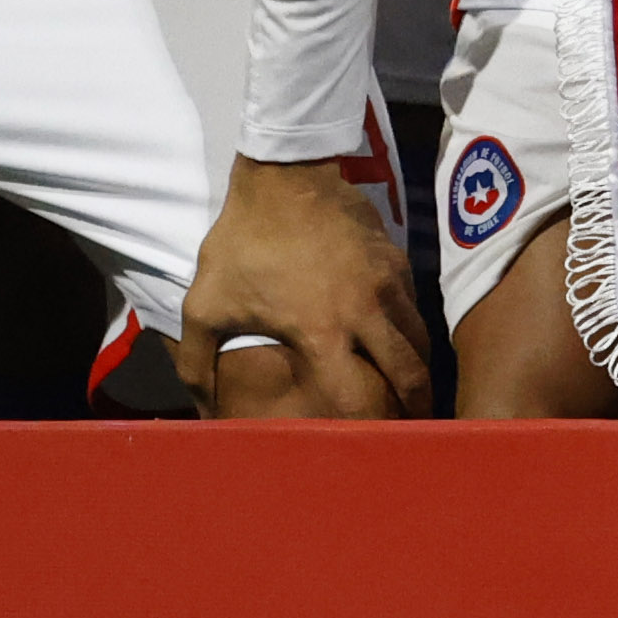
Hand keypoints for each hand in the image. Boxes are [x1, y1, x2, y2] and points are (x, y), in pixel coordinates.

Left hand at [181, 154, 432, 418]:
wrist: (282, 171)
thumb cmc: (242, 241)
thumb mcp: (206, 303)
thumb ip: (197, 362)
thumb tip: (200, 408)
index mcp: (322, 332)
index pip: (358, 398)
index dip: (367, 428)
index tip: (367, 446)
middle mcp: (365, 313)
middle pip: (410, 375)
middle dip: (415, 408)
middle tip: (411, 427)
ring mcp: (387, 282)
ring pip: (420, 339)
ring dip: (417, 366)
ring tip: (412, 389)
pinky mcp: (396, 257)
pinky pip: (413, 304)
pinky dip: (410, 327)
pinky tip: (398, 337)